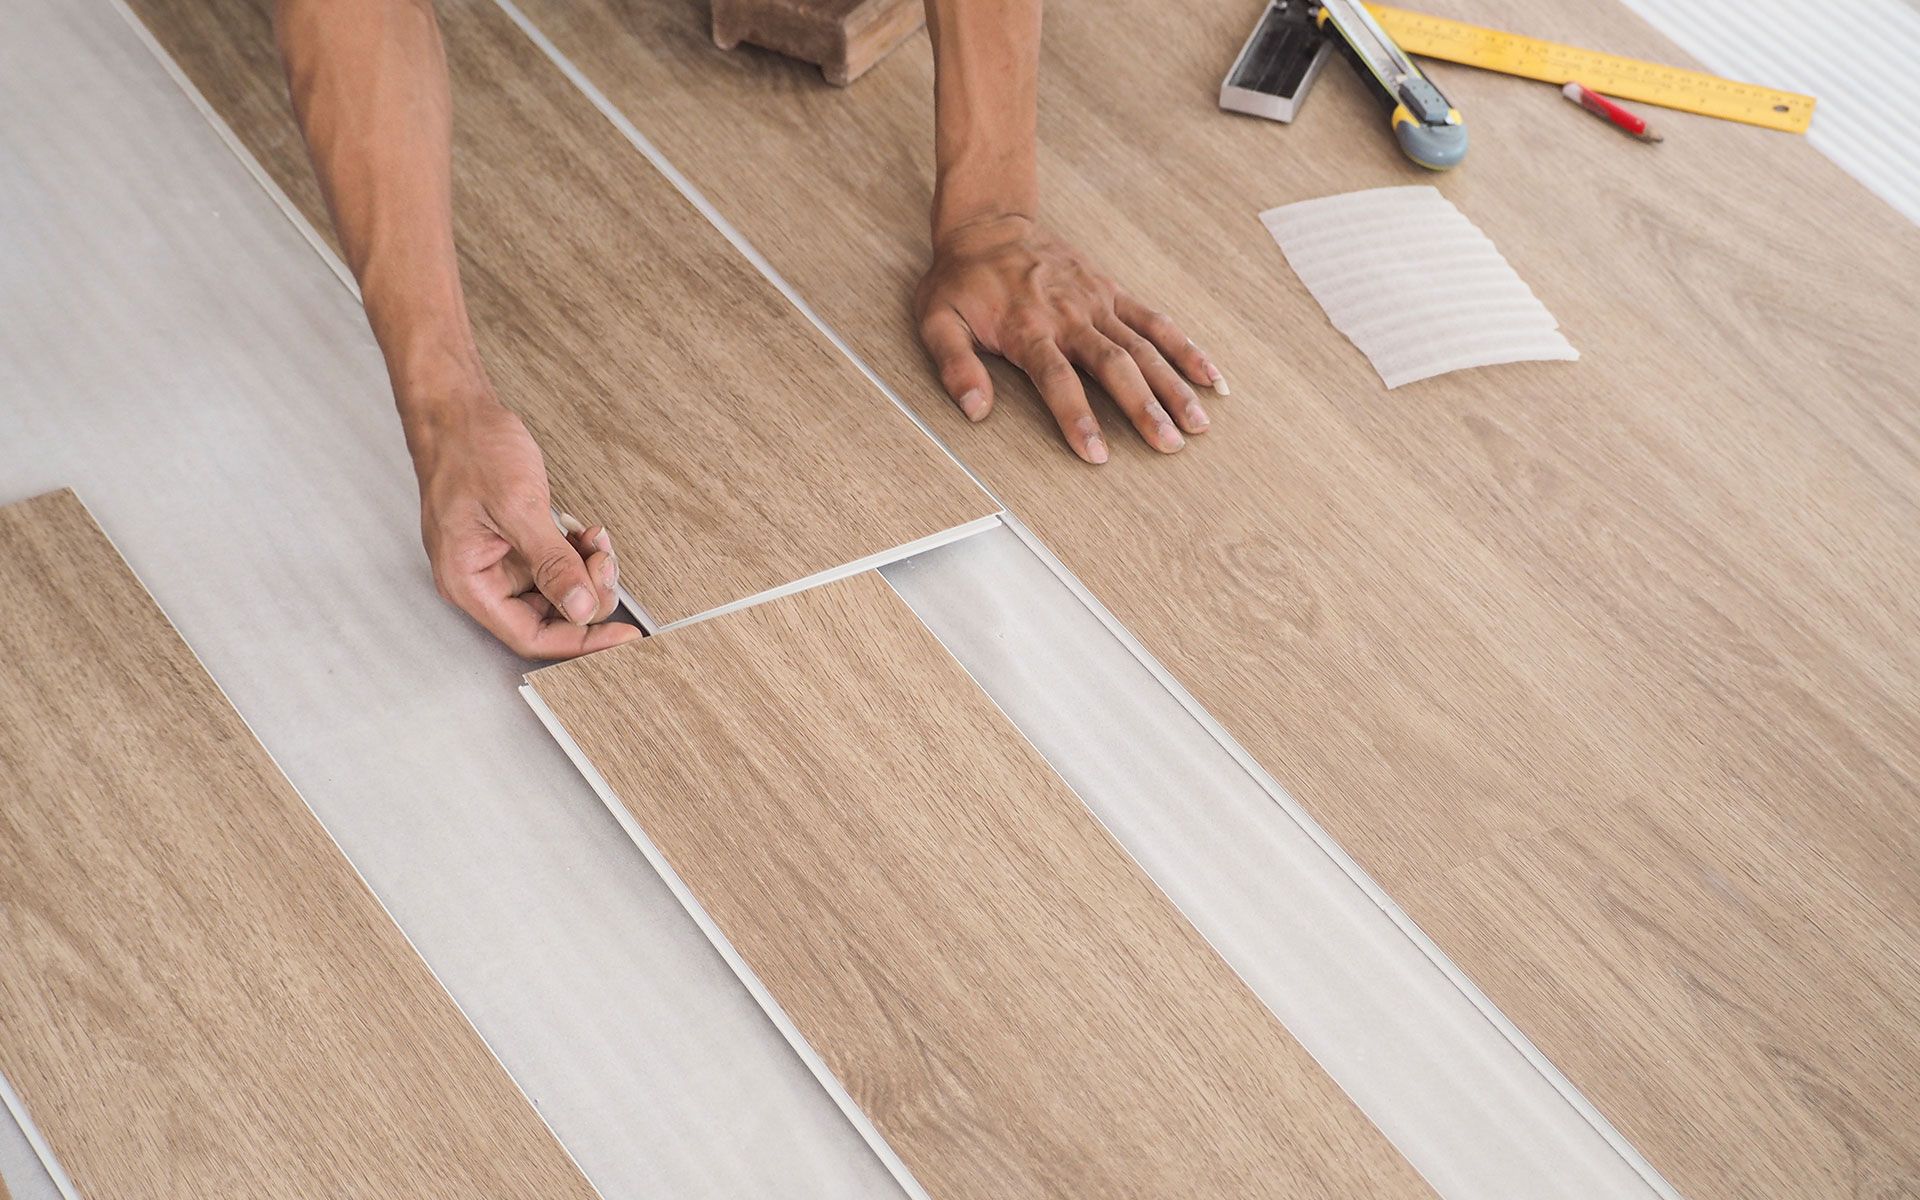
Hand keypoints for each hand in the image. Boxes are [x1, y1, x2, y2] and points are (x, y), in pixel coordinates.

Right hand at [406, 394, 640, 658]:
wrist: (458, 410)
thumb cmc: (469, 450)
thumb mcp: (516, 506)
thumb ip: (551, 562)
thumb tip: (580, 607)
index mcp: (468, 582)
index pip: (532, 636)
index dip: (581, 641)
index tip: (622, 634)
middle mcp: (481, 579)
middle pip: (549, 617)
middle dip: (587, 594)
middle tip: (606, 563)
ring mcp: (499, 562)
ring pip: (557, 591)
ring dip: (586, 571)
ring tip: (597, 542)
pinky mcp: (515, 543)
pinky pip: (556, 564)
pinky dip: (578, 553)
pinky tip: (586, 533)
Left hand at [914, 214, 1224, 463]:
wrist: (990, 225)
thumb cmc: (961, 281)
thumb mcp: (937, 320)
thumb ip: (955, 365)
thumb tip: (975, 411)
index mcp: (1028, 327)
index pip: (1058, 379)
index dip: (1077, 417)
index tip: (1097, 454)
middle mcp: (1070, 315)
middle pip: (1114, 365)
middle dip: (1143, 407)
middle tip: (1168, 445)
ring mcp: (1097, 302)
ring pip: (1143, 346)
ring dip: (1173, 385)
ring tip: (1197, 424)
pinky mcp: (1113, 292)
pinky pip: (1154, 321)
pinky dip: (1185, 349)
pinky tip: (1209, 378)